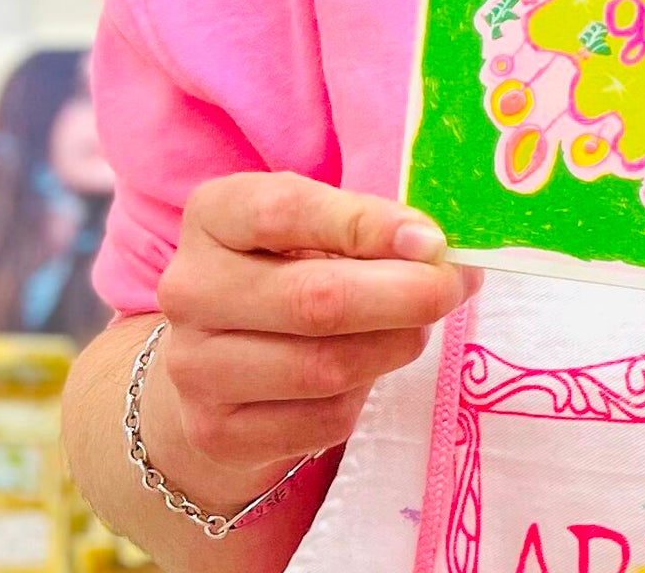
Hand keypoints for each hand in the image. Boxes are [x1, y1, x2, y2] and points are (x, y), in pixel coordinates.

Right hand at [148, 173, 481, 504]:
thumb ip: (364, 226)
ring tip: (420, 324)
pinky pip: (322, 420)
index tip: (431, 240)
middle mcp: (190, 289)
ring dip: (396, 345)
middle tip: (454, 287)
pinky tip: (370, 366)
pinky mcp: (217, 433)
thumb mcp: (311, 224)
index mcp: (213, 215)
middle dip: (404, 295)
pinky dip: (366, 393)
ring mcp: (196, 368)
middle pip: (314, 299)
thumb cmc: (283, 265)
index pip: (286, 211)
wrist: (215, 355)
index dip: (367, 225)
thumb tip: (436, 251)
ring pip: (326, 367)